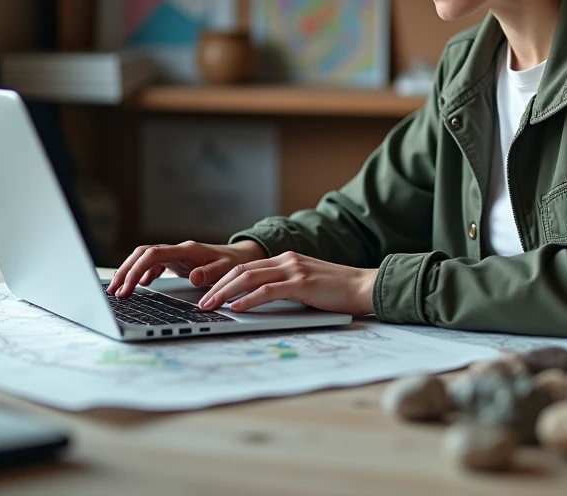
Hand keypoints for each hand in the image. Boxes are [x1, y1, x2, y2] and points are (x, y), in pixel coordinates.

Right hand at [107, 239, 267, 297]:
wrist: (241, 258)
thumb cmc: (234, 264)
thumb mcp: (227, 270)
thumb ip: (211, 273)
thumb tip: (195, 277)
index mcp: (187, 250)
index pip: (153, 254)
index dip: (137, 269)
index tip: (127, 287)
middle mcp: (178, 250)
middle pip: (142, 254)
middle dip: (126, 270)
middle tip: (114, 291)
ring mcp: (176, 255)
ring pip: (144, 258)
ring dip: (130, 271)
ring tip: (119, 290)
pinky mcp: (176, 261)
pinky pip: (153, 264)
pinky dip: (143, 273)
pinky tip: (140, 286)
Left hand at [198, 251, 376, 315]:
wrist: (365, 286)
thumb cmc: (338, 291)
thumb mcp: (306, 284)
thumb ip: (285, 287)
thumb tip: (258, 302)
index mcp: (287, 259)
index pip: (246, 267)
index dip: (223, 280)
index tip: (208, 293)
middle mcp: (287, 260)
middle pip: (241, 270)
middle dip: (217, 286)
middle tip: (201, 302)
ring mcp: (294, 269)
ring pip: (249, 277)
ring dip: (225, 293)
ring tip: (211, 306)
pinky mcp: (302, 283)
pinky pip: (268, 290)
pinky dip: (249, 299)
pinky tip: (237, 308)